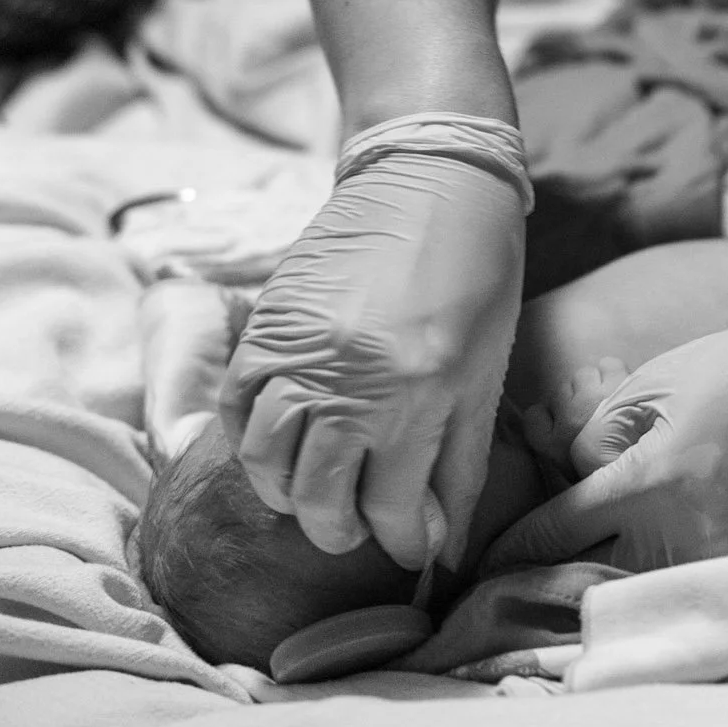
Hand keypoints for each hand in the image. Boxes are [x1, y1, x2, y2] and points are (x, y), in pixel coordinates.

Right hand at [219, 152, 524, 568]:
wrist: (433, 179)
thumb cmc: (479, 276)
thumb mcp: (488, 373)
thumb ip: (461, 463)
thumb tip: (443, 543)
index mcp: (421, 395)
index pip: (393, 510)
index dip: (405, 544)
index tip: (412, 547)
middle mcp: (354, 381)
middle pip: (321, 499)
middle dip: (339, 531)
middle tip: (357, 528)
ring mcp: (303, 350)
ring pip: (268, 462)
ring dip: (288, 495)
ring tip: (314, 495)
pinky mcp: (271, 322)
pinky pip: (239, 405)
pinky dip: (251, 439)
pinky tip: (281, 446)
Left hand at [484, 298, 727, 573]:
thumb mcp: (660, 381)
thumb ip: (603, 431)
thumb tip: (574, 473)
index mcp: (651, 477)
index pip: (561, 529)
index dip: (518, 548)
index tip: (487, 559)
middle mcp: (683, 532)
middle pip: (594, 580)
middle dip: (553, 583)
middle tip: (511, 588)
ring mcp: (724, 562)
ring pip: (642, 592)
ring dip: (607, 589)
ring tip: (572, 585)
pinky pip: (694, 592)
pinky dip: (666, 587)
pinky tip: (649, 575)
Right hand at [519, 356, 631, 474]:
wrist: (651, 467)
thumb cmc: (611, 472)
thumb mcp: (572, 471)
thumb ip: (554, 446)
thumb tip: (546, 418)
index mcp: (554, 445)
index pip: (534, 416)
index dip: (548, 416)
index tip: (561, 423)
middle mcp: (569, 418)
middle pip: (560, 391)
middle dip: (575, 400)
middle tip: (594, 414)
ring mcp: (594, 398)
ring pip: (583, 374)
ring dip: (594, 384)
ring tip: (609, 399)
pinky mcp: (618, 381)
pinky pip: (607, 364)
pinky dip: (614, 372)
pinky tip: (622, 387)